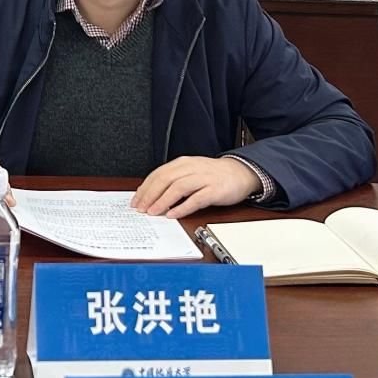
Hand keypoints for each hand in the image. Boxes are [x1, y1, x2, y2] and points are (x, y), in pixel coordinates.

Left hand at [130, 156, 260, 218]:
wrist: (241, 172)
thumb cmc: (213, 175)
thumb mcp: (191, 172)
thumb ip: (173, 180)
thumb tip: (151, 194)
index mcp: (183, 163)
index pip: (158, 174)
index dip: (145, 187)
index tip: (136, 200)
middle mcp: (192, 168)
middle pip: (165, 179)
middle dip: (150, 195)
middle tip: (140, 208)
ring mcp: (203, 178)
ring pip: (178, 187)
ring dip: (163, 200)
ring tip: (153, 212)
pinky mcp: (214, 190)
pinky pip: (196, 199)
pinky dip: (182, 207)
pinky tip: (173, 214)